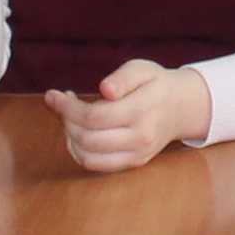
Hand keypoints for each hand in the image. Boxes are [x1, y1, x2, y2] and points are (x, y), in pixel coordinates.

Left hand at [46, 58, 209, 172]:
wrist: (182, 107)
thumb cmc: (157, 84)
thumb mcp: (142, 69)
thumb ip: (122, 77)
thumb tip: (104, 89)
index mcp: (142, 111)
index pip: (94, 116)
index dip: (67, 107)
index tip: (53, 95)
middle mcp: (140, 138)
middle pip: (87, 138)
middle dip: (67, 121)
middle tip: (65, 103)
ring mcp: (137, 154)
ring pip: (88, 157)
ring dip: (70, 138)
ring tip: (71, 119)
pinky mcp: (133, 163)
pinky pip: (97, 166)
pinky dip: (80, 152)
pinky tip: (78, 134)